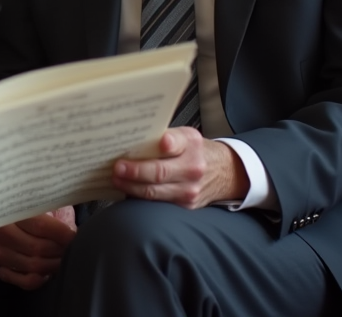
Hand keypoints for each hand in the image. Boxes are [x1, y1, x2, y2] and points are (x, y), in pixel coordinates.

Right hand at [0, 206, 76, 289]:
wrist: (7, 209)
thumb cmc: (28, 202)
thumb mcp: (39, 195)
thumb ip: (52, 204)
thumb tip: (70, 224)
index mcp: (9, 209)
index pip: (40, 226)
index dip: (61, 233)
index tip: (74, 234)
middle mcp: (0, 233)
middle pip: (37, 248)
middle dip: (60, 249)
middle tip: (72, 246)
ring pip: (33, 266)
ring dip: (53, 264)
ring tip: (63, 256)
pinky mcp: (1, 268)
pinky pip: (25, 282)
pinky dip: (41, 279)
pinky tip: (47, 271)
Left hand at [112, 127, 247, 207]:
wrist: (224, 172)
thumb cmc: (197, 151)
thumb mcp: (186, 136)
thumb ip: (164, 137)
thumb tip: (131, 139)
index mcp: (191, 144)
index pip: (177, 142)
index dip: (168, 142)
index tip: (159, 142)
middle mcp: (193, 168)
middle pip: (160, 172)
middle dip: (135, 171)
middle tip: (117, 168)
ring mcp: (190, 190)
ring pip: (155, 192)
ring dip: (131, 187)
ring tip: (117, 179)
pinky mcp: (186, 205)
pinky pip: (158, 202)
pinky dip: (140, 196)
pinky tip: (129, 189)